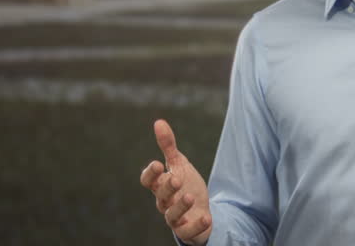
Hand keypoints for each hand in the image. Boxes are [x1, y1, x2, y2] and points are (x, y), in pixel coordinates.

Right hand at [140, 119, 211, 244]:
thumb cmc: (185, 185)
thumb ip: (168, 146)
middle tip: (177, 178)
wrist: (200, 210)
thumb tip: (159, 122)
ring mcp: (175, 218)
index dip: (150, 174)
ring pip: (171, 216)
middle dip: (167, 188)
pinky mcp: (187, 230)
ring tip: (190, 197)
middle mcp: (165, 202)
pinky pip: (189, 232)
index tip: (157, 164)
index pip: (148, 181)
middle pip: (160, 196)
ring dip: (180, 207)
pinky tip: (207, 217)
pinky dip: (196, 225)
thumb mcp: (179, 164)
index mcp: (161, 185)